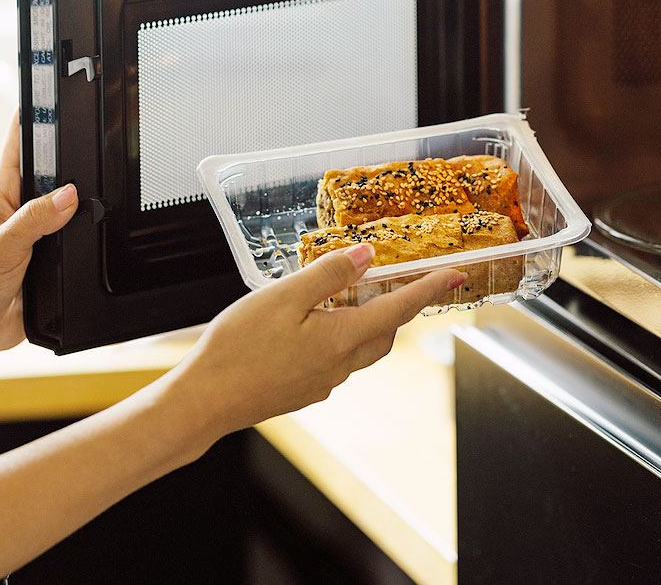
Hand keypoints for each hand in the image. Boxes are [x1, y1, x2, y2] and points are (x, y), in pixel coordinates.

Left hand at [0, 113, 78, 362]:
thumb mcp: (2, 246)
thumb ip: (36, 219)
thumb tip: (71, 194)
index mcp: (2, 199)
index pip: (19, 150)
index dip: (31, 123)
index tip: (46, 98)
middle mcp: (22, 215)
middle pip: (53, 177)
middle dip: (72, 161)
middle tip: (94, 137)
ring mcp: (39, 238)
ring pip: (70, 211)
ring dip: (86, 206)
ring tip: (106, 185)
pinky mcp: (54, 263)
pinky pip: (79, 244)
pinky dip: (91, 239)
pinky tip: (103, 232)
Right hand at [170, 243, 465, 440]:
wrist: (205, 402)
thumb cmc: (238, 349)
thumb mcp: (282, 298)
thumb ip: (328, 275)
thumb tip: (366, 257)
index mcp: (342, 338)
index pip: (400, 309)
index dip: (430, 289)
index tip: (456, 274)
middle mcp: (341, 365)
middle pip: (385, 331)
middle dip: (399, 307)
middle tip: (400, 281)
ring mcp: (323, 382)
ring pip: (361, 348)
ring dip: (367, 323)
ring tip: (348, 297)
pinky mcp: (304, 390)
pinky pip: (336, 361)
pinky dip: (339, 339)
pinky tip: (311, 328)